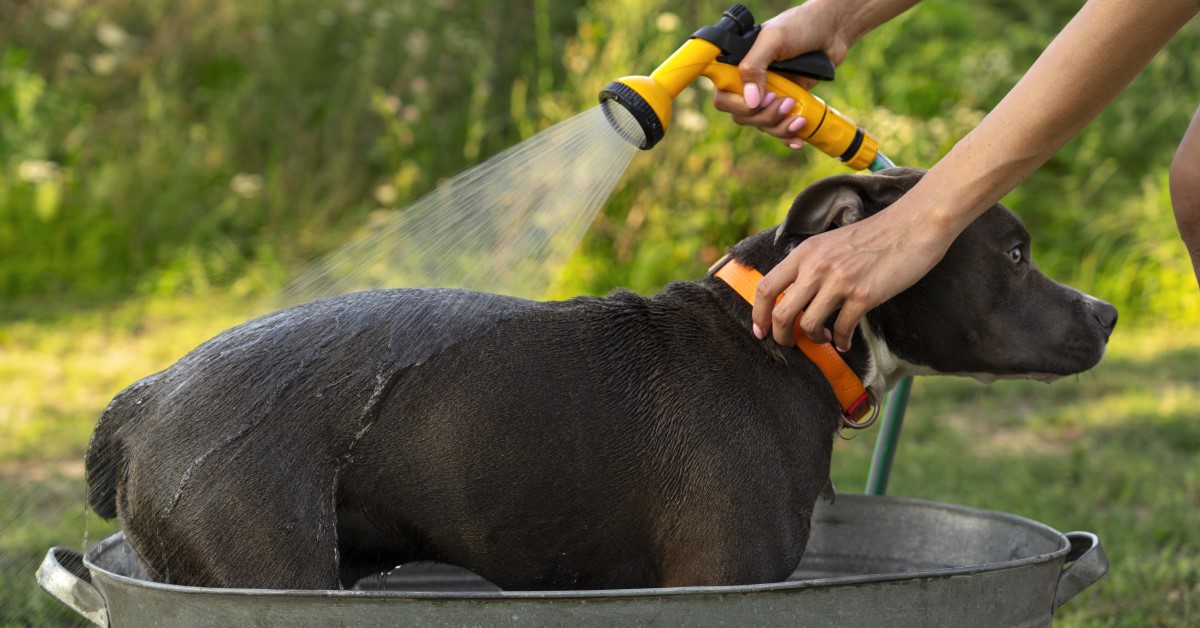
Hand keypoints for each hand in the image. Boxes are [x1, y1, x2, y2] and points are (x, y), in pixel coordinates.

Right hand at [711, 2, 852, 149]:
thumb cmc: (800, 26)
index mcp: (739, 68)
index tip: (760, 100)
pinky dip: (789, 137)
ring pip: (762, 126)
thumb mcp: (774, 40)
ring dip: (780, 127)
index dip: (738, 106)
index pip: (724, 98)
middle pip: (743, 117)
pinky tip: (799, 138)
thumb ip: (755, 66)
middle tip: (786, 102)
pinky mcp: (786, 104)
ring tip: (799, 117)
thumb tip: (749, 101)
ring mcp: (768, 96)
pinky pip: (780, 129)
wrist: (831, 31)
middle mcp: (750, 84)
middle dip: (765, 116)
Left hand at [752, 196, 952, 350]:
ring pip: (808, 324)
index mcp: (806, 252)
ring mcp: (840, 281)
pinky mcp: (864, 294)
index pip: (766, 287)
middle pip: (781, 312)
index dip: (758, 314)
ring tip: (824, 338)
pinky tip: (844, 342)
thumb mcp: (831, 243)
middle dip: (780, 336)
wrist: (913, 224)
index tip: (760, 331)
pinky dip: (841, 342)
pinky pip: (842, 329)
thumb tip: (795, 295)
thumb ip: (811, 265)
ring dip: (813, 339)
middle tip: (789, 344)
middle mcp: (817, 266)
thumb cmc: (875, 236)